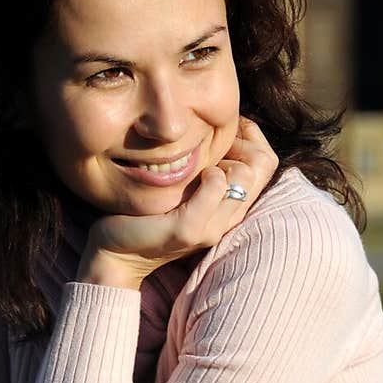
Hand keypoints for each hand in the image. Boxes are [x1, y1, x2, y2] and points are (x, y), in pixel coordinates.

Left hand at [76, 118, 278, 286]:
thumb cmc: (144, 214)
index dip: (250, 136)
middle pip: (262, 164)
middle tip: (207, 140)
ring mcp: (211, 228)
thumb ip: (204, 170)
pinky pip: (216, 184)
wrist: (115, 253)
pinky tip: (187, 176)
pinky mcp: (189, 228)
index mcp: (228, 210)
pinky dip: (205, 171)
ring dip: (221, 157)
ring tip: (196, 163)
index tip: (221, 128)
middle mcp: (226, 221)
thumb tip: (219, 129)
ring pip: (245, 173)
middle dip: (238, 140)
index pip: (267, 163)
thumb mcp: (182, 188)